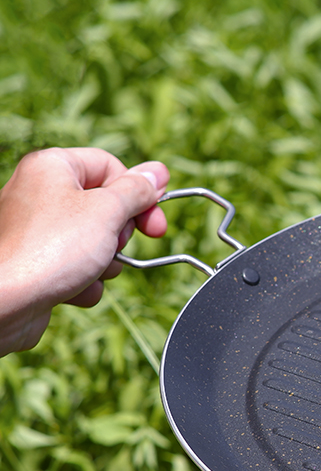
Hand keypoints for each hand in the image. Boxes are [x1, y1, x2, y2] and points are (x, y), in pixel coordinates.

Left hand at [0, 147, 168, 355]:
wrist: (7, 303)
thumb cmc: (51, 250)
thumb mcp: (107, 211)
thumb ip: (137, 190)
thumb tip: (157, 171)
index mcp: (53, 167)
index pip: (110, 167)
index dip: (138, 194)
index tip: (155, 223)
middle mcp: (41, 192)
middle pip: (105, 205)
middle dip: (119, 233)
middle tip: (114, 245)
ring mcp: (38, 229)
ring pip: (96, 239)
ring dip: (106, 261)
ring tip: (89, 270)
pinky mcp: (39, 261)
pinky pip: (79, 265)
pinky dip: (85, 280)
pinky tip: (74, 288)